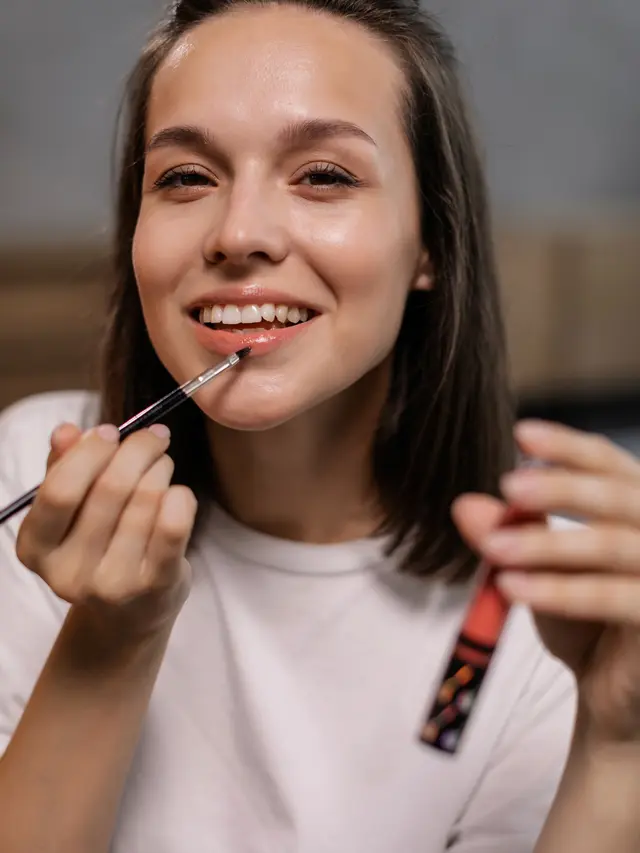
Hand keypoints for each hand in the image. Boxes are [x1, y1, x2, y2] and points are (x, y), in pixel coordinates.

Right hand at [16, 421, 196, 640]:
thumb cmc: (99, 546)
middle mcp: (67, 574)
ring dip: (160, 470)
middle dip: (137, 450)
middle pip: (110, 489)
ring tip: (163, 465)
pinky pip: (173, 528)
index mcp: (36, 548)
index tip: (111, 431)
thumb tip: (67, 431)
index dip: (90, 452)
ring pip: (146, 501)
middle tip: (153, 437)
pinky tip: (179, 493)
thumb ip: (64, 468)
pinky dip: (181, 498)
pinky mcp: (155, 587)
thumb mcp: (71, 513)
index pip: (60, 490)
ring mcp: (113, 585)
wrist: (128, 614)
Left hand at [453, 420, 639, 743]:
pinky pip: (619, 598)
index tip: (521, 434)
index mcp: (638, 507)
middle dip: (562, 489)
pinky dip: (562, 591)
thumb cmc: (586, 623)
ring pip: (615, 545)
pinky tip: (513, 587)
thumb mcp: (539, 573)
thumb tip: (464, 505)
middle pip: (621, 495)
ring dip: (549, 545)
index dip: (569, 447)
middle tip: (508, 488)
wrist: (617, 698)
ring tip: (493, 549)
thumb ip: (511, 537)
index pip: (610, 463)